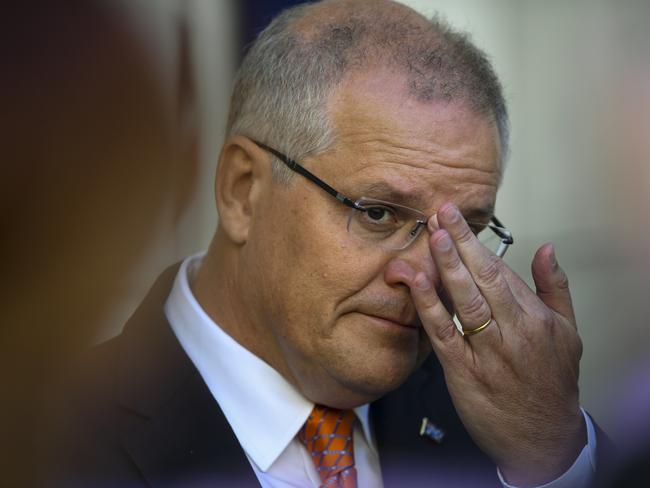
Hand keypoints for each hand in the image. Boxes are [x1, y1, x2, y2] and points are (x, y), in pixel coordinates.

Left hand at [408, 203, 585, 486]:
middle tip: (440, 211)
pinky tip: (419, 282)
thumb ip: (555, 288)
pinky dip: (430, 307)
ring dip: (448, 265)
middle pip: (483, 277)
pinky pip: (444, 334)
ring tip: (433, 234)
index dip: (474, 241)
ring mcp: (489, 351)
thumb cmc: (552, 383)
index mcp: (535, 317)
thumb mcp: (568, 333)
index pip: (500, 269)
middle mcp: (514, 330)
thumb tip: (547, 249)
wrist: (543, 438)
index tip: (455, 217)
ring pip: (465, 300)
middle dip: (459, 240)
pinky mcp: (465, 372)